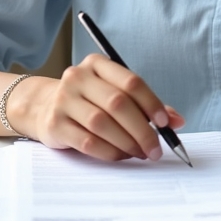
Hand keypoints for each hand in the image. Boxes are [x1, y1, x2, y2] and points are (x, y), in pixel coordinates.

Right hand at [6, 54, 184, 162]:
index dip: (151, 103)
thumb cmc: (88, 100)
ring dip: (127, 143)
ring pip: (103, 124)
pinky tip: (121, 156)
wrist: (43, 106)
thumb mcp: (114, 93)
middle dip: (142, 129)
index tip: (165, 123)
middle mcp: (78, 77)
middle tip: (156, 149)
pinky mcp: (54, 123)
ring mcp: (64, 99)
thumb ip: (145, 105)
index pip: (130, 81)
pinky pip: (87, 142)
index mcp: (97, 64)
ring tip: (140, 153)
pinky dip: (109, 152)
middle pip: (118, 104)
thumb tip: (178, 121)